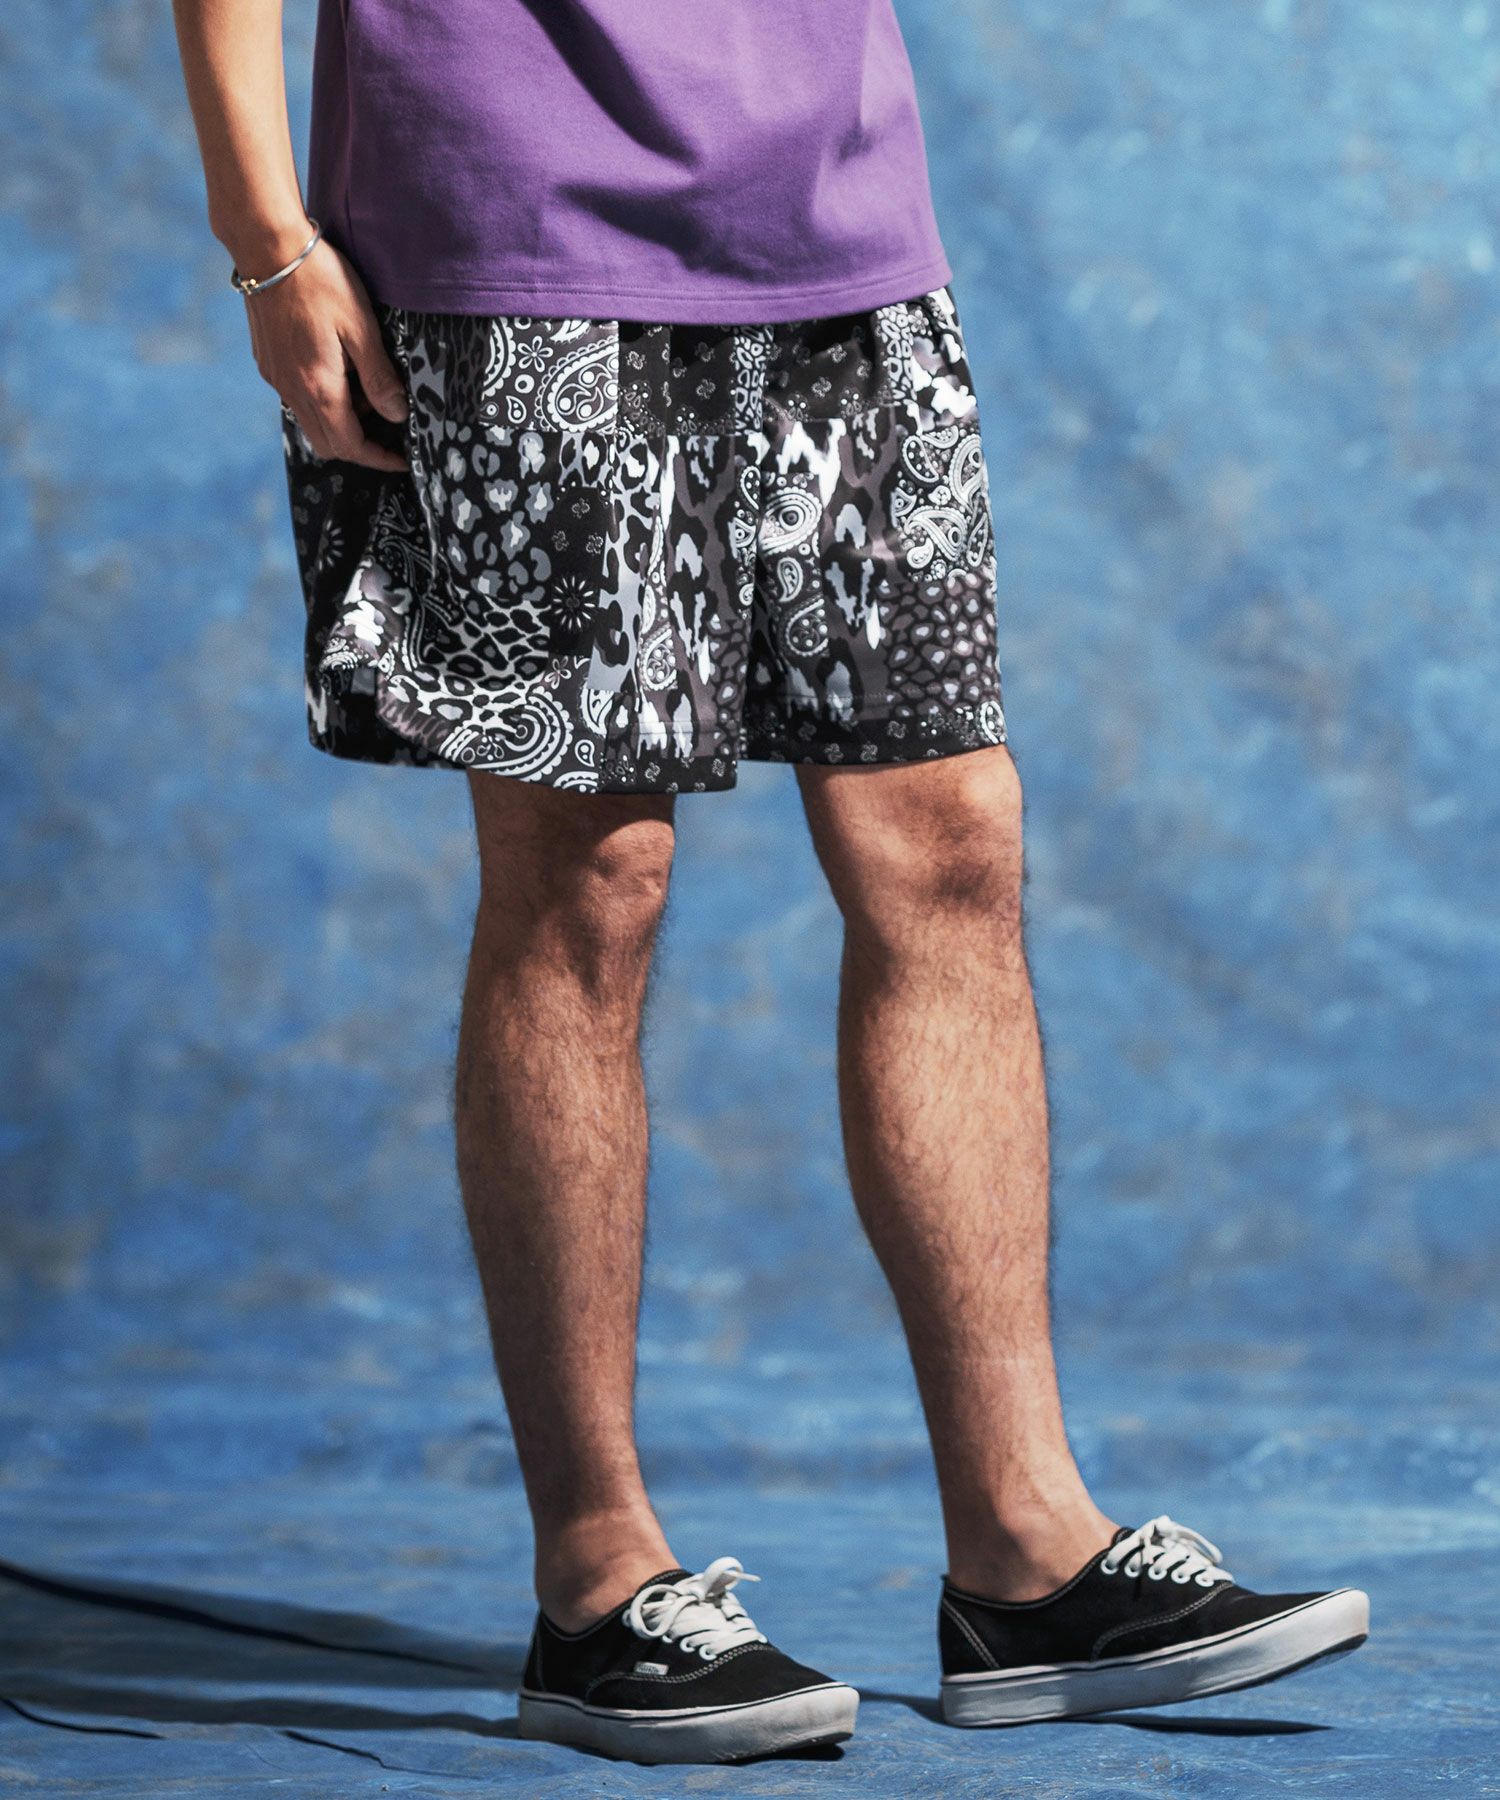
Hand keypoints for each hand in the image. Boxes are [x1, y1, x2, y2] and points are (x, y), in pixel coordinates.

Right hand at [242, 235, 408, 471]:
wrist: (267, 247)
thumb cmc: (320, 281)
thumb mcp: (362, 327)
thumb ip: (379, 377)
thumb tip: (397, 414)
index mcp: (319, 387)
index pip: (351, 445)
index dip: (379, 458)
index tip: (402, 459)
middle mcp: (292, 390)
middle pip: (328, 444)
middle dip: (360, 446)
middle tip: (386, 426)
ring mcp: (276, 377)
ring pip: (310, 423)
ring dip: (340, 421)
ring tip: (364, 387)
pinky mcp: (267, 363)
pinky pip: (296, 399)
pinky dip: (320, 400)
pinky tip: (337, 370)